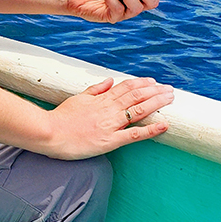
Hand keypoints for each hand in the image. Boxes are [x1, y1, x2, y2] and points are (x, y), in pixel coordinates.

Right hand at [46, 76, 173, 159]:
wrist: (49, 132)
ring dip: (157, 103)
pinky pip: (134, 134)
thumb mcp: (78, 99)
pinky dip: (150, 129)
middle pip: (137, 96)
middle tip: (170, 90)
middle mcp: (109, 109)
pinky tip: (164, 125)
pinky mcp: (110, 140)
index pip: (126, 87)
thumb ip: (95, 90)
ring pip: (139, 110)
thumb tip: (109, 81)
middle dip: (155, 91)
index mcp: (101, 99)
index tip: (154, 82)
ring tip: (171, 99)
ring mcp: (111, 124)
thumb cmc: (61, 118)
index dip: (142, 84)